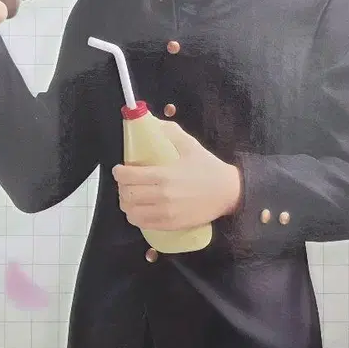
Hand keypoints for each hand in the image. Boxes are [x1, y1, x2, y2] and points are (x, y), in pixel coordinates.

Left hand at [113, 120, 241, 231]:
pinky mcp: (170, 225)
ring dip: (126, 203)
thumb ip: (170, 132)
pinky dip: (136, 216)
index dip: (119, 173)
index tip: (119, 169)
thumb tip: (152, 123)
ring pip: (131, 212)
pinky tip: (139, 209)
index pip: (129, 177)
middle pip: (127, 195)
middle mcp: (162, 196)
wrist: (229, 193)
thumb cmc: (209, 168)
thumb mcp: (190, 145)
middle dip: (122, 187)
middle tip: (125, 182)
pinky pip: (143, 224)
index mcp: (164, 175)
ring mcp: (166, 213)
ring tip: (131, 196)